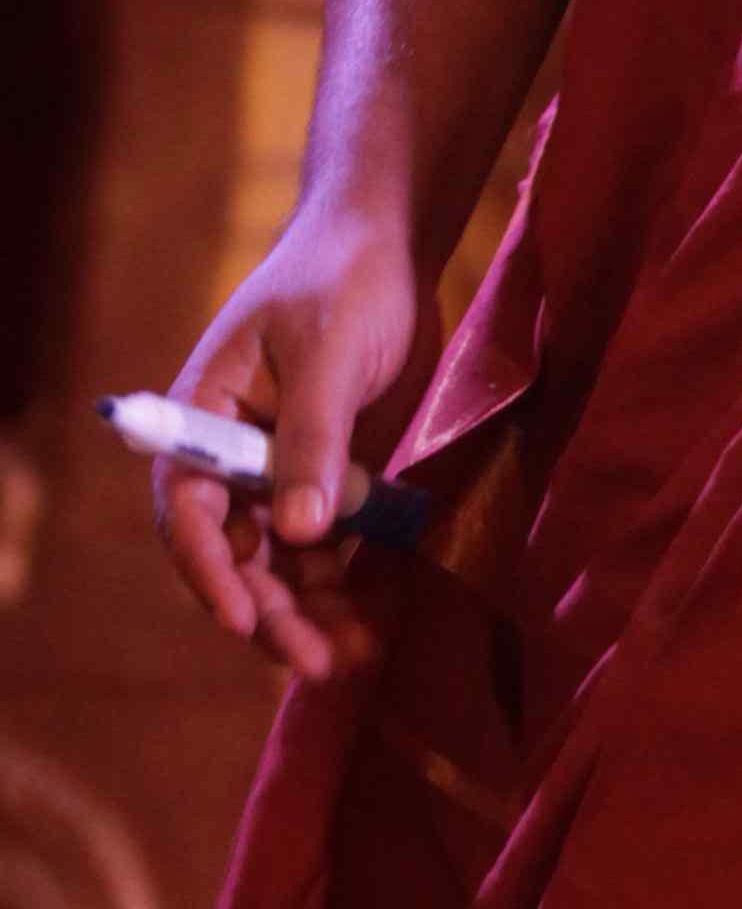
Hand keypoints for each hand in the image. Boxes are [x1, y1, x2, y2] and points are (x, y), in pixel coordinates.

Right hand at [148, 205, 426, 680]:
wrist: (387, 245)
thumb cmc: (342, 281)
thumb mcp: (329, 354)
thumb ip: (313, 439)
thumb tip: (298, 533)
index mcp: (202, 417)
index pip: (187, 508)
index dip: (209, 570)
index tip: (242, 620)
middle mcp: (232, 456)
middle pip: (235, 552)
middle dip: (267, 612)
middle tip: (314, 663)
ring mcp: (281, 471)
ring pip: (281, 563)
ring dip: (307, 613)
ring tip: (348, 660)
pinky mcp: (332, 478)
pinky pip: (328, 548)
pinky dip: (344, 587)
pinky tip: (372, 624)